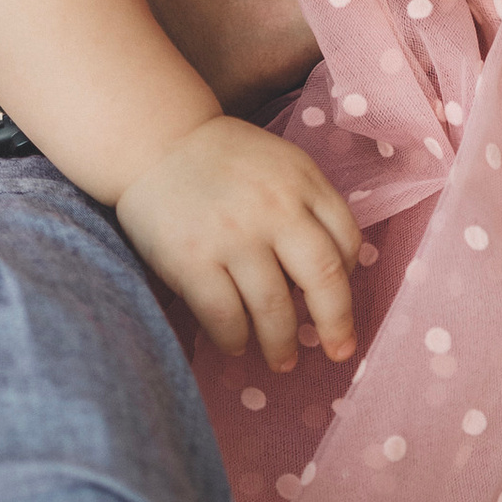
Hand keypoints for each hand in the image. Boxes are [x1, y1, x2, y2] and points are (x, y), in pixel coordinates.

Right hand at [118, 111, 361, 368]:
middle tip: (338, 352)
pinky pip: (224, 316)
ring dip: (281, 343)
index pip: (346, 241)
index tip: (338, 301)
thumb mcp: (280, 164)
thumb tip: (331, 274)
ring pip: (274, 308)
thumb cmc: (221, 160)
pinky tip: (235, 345)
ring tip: (283, 360)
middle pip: (323, 279)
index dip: (348, 279)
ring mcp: (232, 236)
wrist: (152, 141)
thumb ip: (309, 204)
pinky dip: (234, 339)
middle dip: (335, 324)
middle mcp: (273, 208)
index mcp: (302, 181)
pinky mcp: (191, 259)